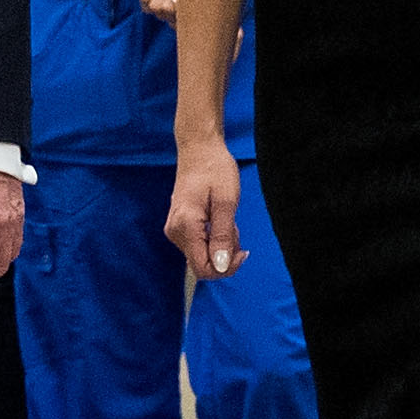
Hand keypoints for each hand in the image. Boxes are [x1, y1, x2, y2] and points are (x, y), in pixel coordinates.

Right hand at [162, 137, 244, 279]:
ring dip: (221, 244)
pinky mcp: (179, 226)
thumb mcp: (226, 202)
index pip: (203, 269)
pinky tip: (219, 219)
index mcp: (186, 226)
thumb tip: (222, 266)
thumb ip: (223, 236)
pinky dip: (214, 238)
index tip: (243, 251)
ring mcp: (175, 229)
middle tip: (235, 227)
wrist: (199, 149)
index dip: (226, 268)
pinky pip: (199, 244)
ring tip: (227, 219)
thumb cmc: (215, 169)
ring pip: (202, 255)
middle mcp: (175, 232)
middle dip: (225, 253)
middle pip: (202, 264)